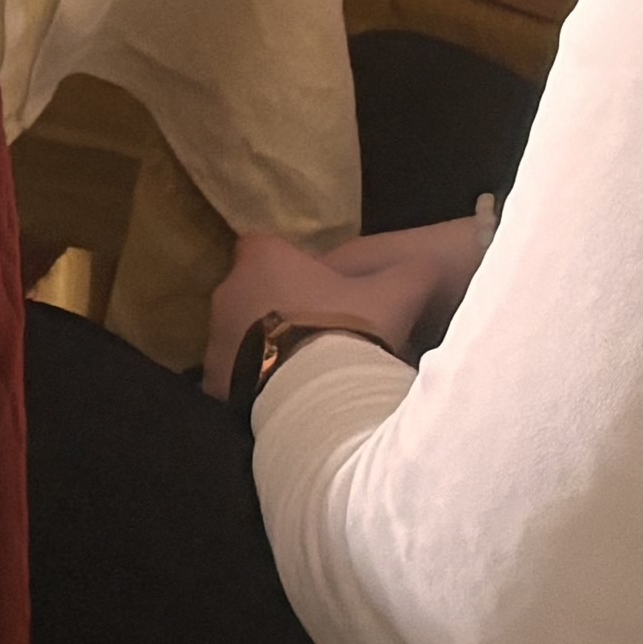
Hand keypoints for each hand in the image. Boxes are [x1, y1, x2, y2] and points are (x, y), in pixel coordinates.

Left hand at [201, 214, 495, 374]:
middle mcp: (228, 290)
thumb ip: (412, 272)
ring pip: (238, 333)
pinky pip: (233, 376)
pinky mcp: (213, 380)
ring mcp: (215, 336)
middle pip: (250, 290)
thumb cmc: (350, 329)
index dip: (289, 264)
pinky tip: (283, 396)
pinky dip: (252, 383)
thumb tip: (430, 264)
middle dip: (276, 305)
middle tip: (315, 331)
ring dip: (261, 344)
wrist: (317, 393)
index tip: (315, 286)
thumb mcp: (397, 294)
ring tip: (301, 368)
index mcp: (264, 258)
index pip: (267, 247)